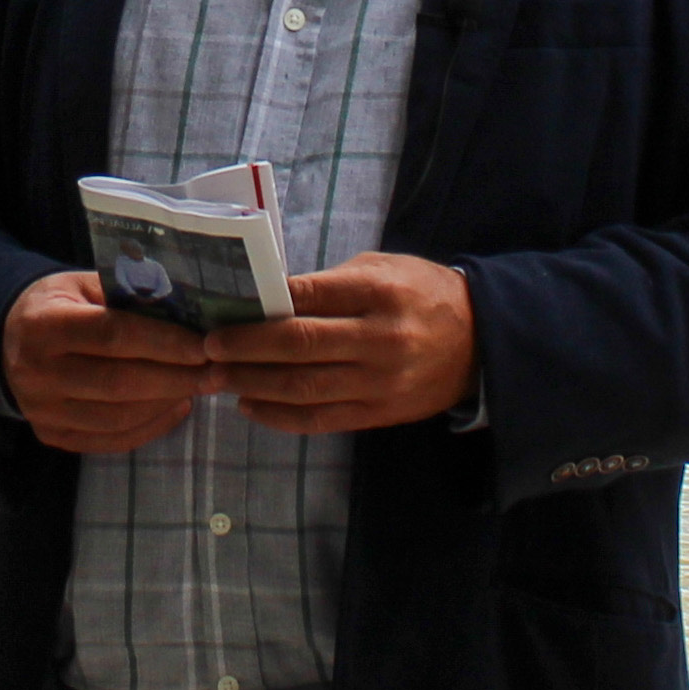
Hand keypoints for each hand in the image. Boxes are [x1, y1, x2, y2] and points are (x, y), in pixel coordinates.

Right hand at [2, 272, 225, 454]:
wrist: (7, 339)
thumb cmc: (58, 303)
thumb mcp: (83, 284)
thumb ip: (127, 295)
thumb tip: (188, 310)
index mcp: (43, 324)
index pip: (111, 336)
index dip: (162, 342)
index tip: (203, 346)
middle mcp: (36, 372)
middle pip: (117, 382)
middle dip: (174, 378)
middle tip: (216, 372)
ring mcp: (42, 410)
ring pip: (118, 416)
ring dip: (166, 402)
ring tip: (201, 387)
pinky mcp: (52, 435)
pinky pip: (110, 439)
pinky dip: (150, 426)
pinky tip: (176, 406)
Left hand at [205, 252, 477, 435]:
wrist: (480, 342)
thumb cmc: (421, 294)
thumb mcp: (381, 269)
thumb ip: (329, 284)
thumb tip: (267, 300)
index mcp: (379, 293)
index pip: (309, 297)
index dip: (261, 307)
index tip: (222, 311)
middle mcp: (380, 339)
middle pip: (300, 345)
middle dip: (246, 349)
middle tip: (208, 349)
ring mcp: (380, 382)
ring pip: (304, 388)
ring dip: (253, 385)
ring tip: (217, 379)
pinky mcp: (379, 414)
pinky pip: (321, 420)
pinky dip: (280, 416)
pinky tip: (250, 406)